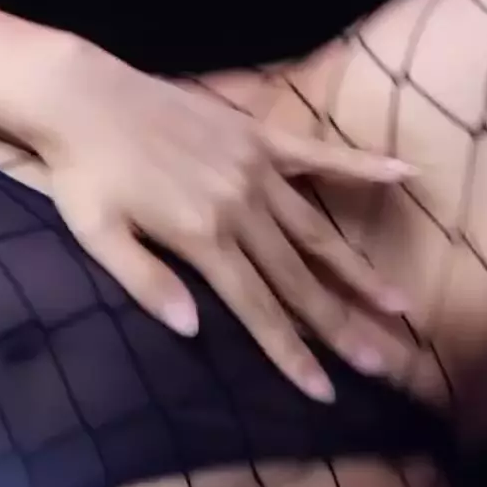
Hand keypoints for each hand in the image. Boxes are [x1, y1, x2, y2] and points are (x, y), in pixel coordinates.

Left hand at [14, 44, 423, 402]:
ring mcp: (255, 168)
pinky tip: (404, 174)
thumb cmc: (82, 173)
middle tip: (385, 362)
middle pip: (299, 278)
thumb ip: (146, 282)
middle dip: (341, 326)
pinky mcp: (258, 136)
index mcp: (202, 237)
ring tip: (399, 303)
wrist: (82, 95)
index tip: (325, 391)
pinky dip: (360, 165)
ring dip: (358, 270)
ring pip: (318, 230)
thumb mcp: (97, 235)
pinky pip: (317, 155)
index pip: (257, 309)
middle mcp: (240, 206)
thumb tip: (194, 332)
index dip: (292, 353)